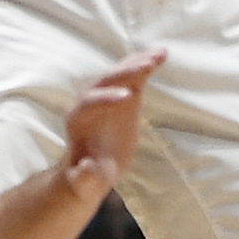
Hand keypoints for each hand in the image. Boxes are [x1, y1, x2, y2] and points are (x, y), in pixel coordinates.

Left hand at [62, 49, 164, 190]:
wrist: (90, 169)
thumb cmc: (85, 178)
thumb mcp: (84, 183)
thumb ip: (85, 177)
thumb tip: (86, 168)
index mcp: (76, 121)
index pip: (88, 104)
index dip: (105, 99)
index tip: (127, 98)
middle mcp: (88, 102)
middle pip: (103, 82)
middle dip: (123, 74)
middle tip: (145, 66)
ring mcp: (105, 96)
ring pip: (118, 74)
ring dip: (136, 63)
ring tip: (157, 56)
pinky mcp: (122, 96)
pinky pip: (132, 77)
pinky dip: (145, 64)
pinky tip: (161, 55)